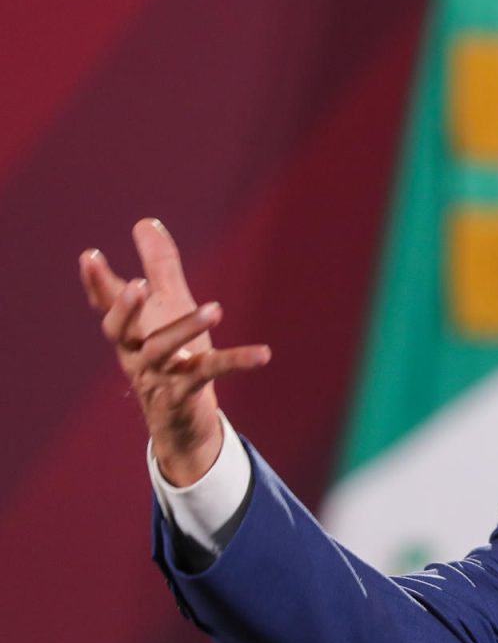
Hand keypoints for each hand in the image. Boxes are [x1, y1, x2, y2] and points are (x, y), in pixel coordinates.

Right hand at [79, 218, 269, 485]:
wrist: (182, 420)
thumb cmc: (173, 355)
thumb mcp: (168, 307)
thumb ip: (158, 267)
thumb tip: (145, 222)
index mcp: (129, 332)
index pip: (106, 305)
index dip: (96, 283)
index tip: (89, 255)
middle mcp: (136, 354)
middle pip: (120, 332)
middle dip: (126, 309)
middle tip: (138, 285)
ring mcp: (159, 376)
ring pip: (163, 352)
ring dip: (186, 329)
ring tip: (215, 309)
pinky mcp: (186, 394)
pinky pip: (211, 374)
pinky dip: (237, 361)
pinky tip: (264, 353)